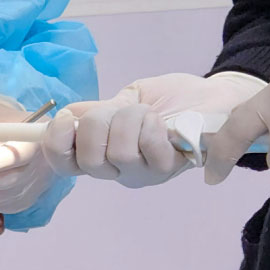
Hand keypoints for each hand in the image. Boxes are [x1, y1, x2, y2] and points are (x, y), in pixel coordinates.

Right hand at [42, 73, 265, 187]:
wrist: (212, 96)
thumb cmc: (169, 98)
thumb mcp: (123, 97)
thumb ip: (94, 109)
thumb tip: (64, 117)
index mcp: (100, 153)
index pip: (62, 163)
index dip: (56, 141)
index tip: (69, 118)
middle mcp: (117, 170)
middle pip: (88, 158)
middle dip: (99, 122)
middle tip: (120, 111)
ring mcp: (143, 173)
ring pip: (116, 153)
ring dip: (130, 120)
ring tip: (147, 114)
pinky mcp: (169, 169)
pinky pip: (146, 149)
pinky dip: (150, 126)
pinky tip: (163, 123)